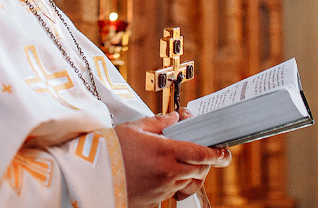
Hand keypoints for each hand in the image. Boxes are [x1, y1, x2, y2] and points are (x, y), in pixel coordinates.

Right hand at [114, 111, 231, 207]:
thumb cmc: (111, 148)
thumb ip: (159, 122)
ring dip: (190, 174)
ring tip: (181, 165)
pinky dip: (174, 185)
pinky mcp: (155, 200)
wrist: (93, 174)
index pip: (201, 154)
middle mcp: (168, 172)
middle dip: (206, 163)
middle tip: (205, 156)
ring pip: (188, 183)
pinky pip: (173, 193)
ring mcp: (162, 188)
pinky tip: (164, 176)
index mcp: (165, 151)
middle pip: (199, 170)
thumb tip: (175, 117)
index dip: (217, 154)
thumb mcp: (135, 128)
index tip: (224, 153)